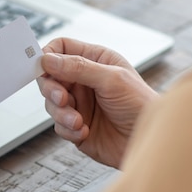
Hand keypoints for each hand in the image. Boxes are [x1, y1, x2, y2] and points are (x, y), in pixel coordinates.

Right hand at [37, 37, 158, 167]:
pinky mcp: (76, 126)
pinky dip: (68, 129)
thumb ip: (78, 68)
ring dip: (61, 113)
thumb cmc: (141, 106)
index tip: (42, 67)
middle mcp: (84, 80)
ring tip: (78, 121)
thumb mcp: (111, 80)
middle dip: (51, 89)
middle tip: (62, 98)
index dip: (48, 56)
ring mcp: (79, 103)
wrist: (149, 142)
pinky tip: (85, 131)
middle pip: (50, 77)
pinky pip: (58, 125)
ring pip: (51, 103)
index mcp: (94, 60)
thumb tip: (48, 59)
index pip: (61, 49)